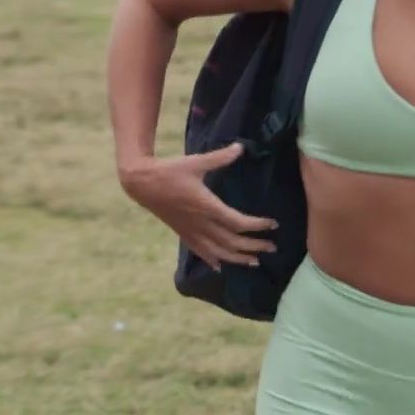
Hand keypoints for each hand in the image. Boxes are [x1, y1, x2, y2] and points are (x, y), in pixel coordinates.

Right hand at [119, 143, 277, 270]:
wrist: (142, 183)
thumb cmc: (170, 170)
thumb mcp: (196, 162)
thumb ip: (220, 157)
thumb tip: (240, 147)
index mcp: (207, 206)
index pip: (238, 222)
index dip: (257, 226)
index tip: (273, 225)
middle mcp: (201, 223)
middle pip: (232, 242)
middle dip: (254, 246)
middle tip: (272, 247)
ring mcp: (191, 231)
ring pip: (218, 252)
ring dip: (238, 258)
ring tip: (255, 261)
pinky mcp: (182, 233)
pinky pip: (200, 252)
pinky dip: (212, 260)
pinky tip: (220, 267)